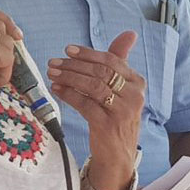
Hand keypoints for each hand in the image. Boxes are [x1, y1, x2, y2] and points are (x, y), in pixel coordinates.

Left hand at [48, 31, 143, 187]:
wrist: (118, 155)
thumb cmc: (116, 116)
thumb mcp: (121, 89)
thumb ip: (120, 61)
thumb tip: (129, 34)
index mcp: (138, 83)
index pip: (112, 61)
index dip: (88, 53)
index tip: (68, 50)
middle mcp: (134, 96)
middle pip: (101, 72)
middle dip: (74, 65)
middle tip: (54, 62)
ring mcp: (122, 111)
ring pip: (92, 86)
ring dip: (69, 77)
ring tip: (52, 74)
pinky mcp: (107, 125)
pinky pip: (85, 104)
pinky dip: (68, 94)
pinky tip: (57, 89)